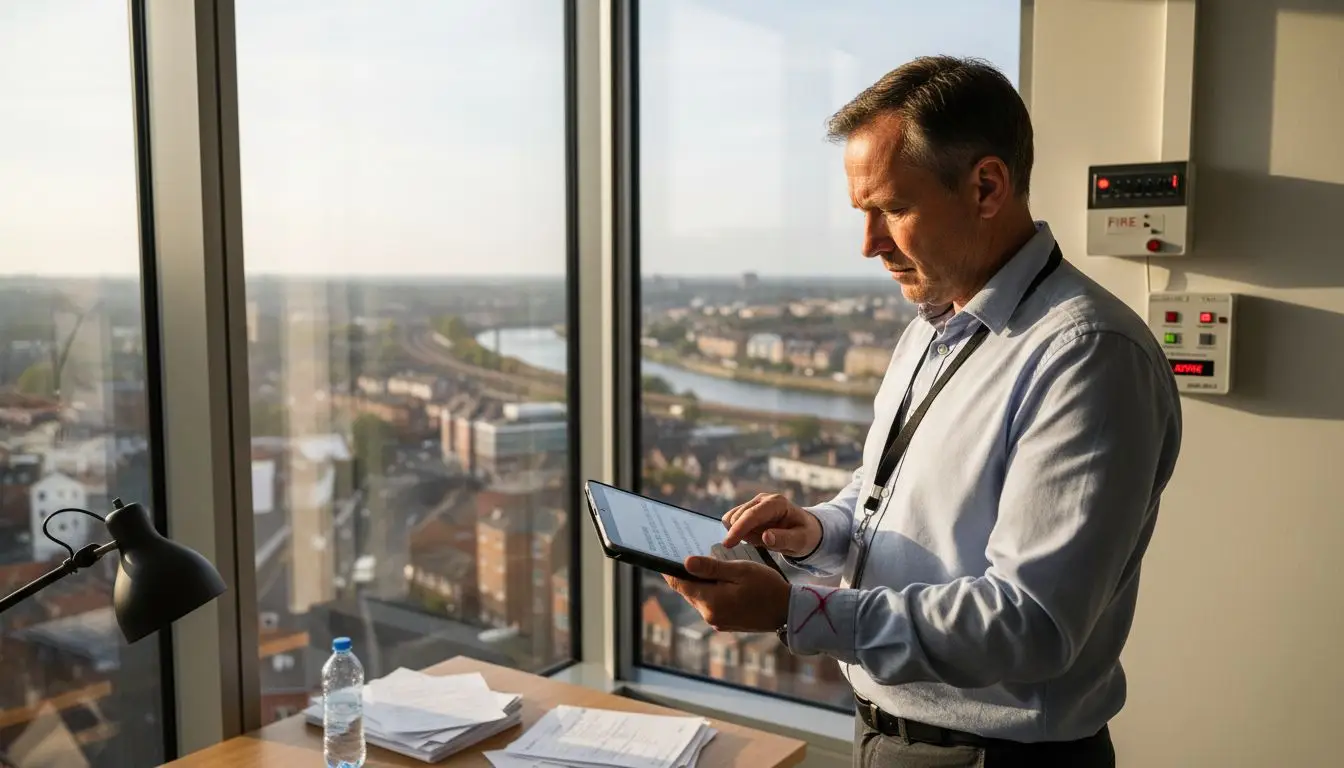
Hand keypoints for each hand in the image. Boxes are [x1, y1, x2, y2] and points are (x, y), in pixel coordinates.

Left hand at [663, 556, 789, 632]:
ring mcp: (717, 621)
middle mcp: (710, 615)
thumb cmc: (767, 587)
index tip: (661, 553)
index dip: (668, 568)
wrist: (788, 612)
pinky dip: (708, 590)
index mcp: (711, 601)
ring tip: (699, 562)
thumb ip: (711, 568)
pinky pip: (709, 603)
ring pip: (698, 597)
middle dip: (683, 573)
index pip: (679, 583)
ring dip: (697, 581)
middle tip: (680, 551)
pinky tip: (716, 578)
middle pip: (687, 590)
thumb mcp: (740, 571)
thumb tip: (685, 562)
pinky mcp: (725, 622)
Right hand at [721, 493, 820, 557]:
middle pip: (737, 516)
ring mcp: (754, 503)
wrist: (805, 530)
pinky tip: (755, 537)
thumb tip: (766, 537)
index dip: (738, 529)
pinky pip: (733, 522)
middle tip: (762, 546)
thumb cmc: (805, 535)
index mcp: (777, 503)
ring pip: (732, 519)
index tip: (727, 544)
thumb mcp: (801, 541)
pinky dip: (740, 533)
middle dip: (742, 535)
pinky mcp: (747, 509)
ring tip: (761, 541)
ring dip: (742, 534)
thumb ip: (784, 539)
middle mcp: (763, 499)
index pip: (752, 515)